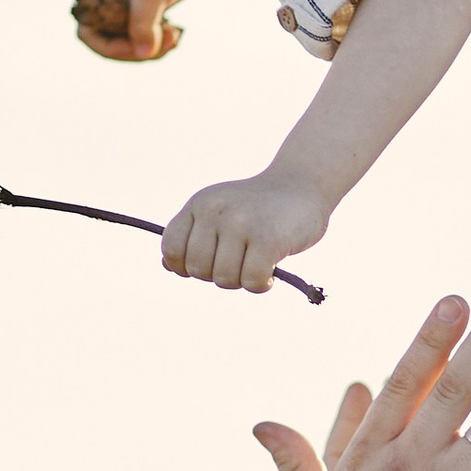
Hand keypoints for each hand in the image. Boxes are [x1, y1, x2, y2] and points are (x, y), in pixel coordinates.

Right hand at [74, 0, 199, 60]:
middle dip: (139, 50)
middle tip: (167, 43)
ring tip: (176, 36)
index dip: (108, 47)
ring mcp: (127, 11)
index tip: (135, 48)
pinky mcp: (145, 15)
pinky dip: (159, 43)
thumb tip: (144, 54)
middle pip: (112, 44)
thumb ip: (143, 25)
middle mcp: (109, 5)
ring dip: (153, 48)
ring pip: (131, 45)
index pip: (88, 33)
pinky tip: (176, 34)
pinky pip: (145, 40)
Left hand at [162, 167, 329, 295]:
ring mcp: (241, 223)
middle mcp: (215, 211)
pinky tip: (271, 272)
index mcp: (199, 204)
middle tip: (242, 261)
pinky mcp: (267, 238)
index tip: (209, 264)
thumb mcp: (220, 212)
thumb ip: (193, 238)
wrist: (303, 186)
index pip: (171, 249)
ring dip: (243, 281)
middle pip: (198, 270)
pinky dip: (261, 285)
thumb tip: (168, 266)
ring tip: (258, 262)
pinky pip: (252, 281)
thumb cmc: (259, 208)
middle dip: (219, 275)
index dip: (185, 267)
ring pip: (224, 279)